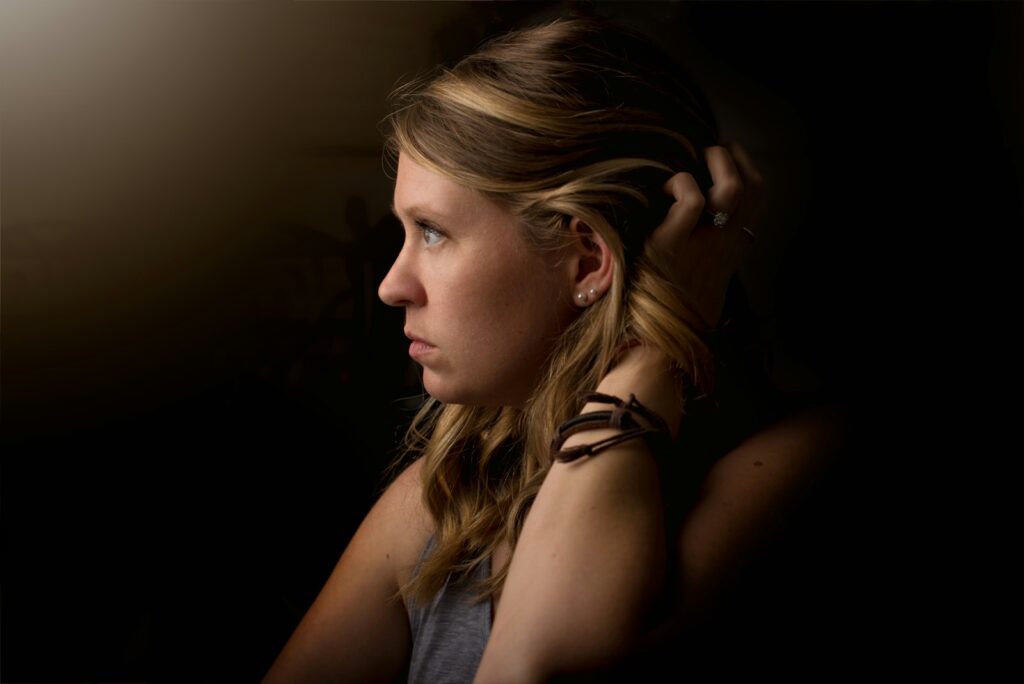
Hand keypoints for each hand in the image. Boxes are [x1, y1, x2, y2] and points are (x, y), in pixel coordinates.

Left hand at [647, 143, 762, 329]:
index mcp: (733, 247)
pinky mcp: (673, 242)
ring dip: (715, 163)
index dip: (747, 169)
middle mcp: (725, 243)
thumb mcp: (707, 276)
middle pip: (750, 189)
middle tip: (710, 150)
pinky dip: (680, 183)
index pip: (757, 197)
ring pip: (732, 188)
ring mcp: (703, 242)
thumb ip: (713, 248)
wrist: (663, 336)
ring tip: (692, 161)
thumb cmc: (679, 304)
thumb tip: (707, 224)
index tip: (730, 155)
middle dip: (734, 159)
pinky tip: (663, 190)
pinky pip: (692, 198)